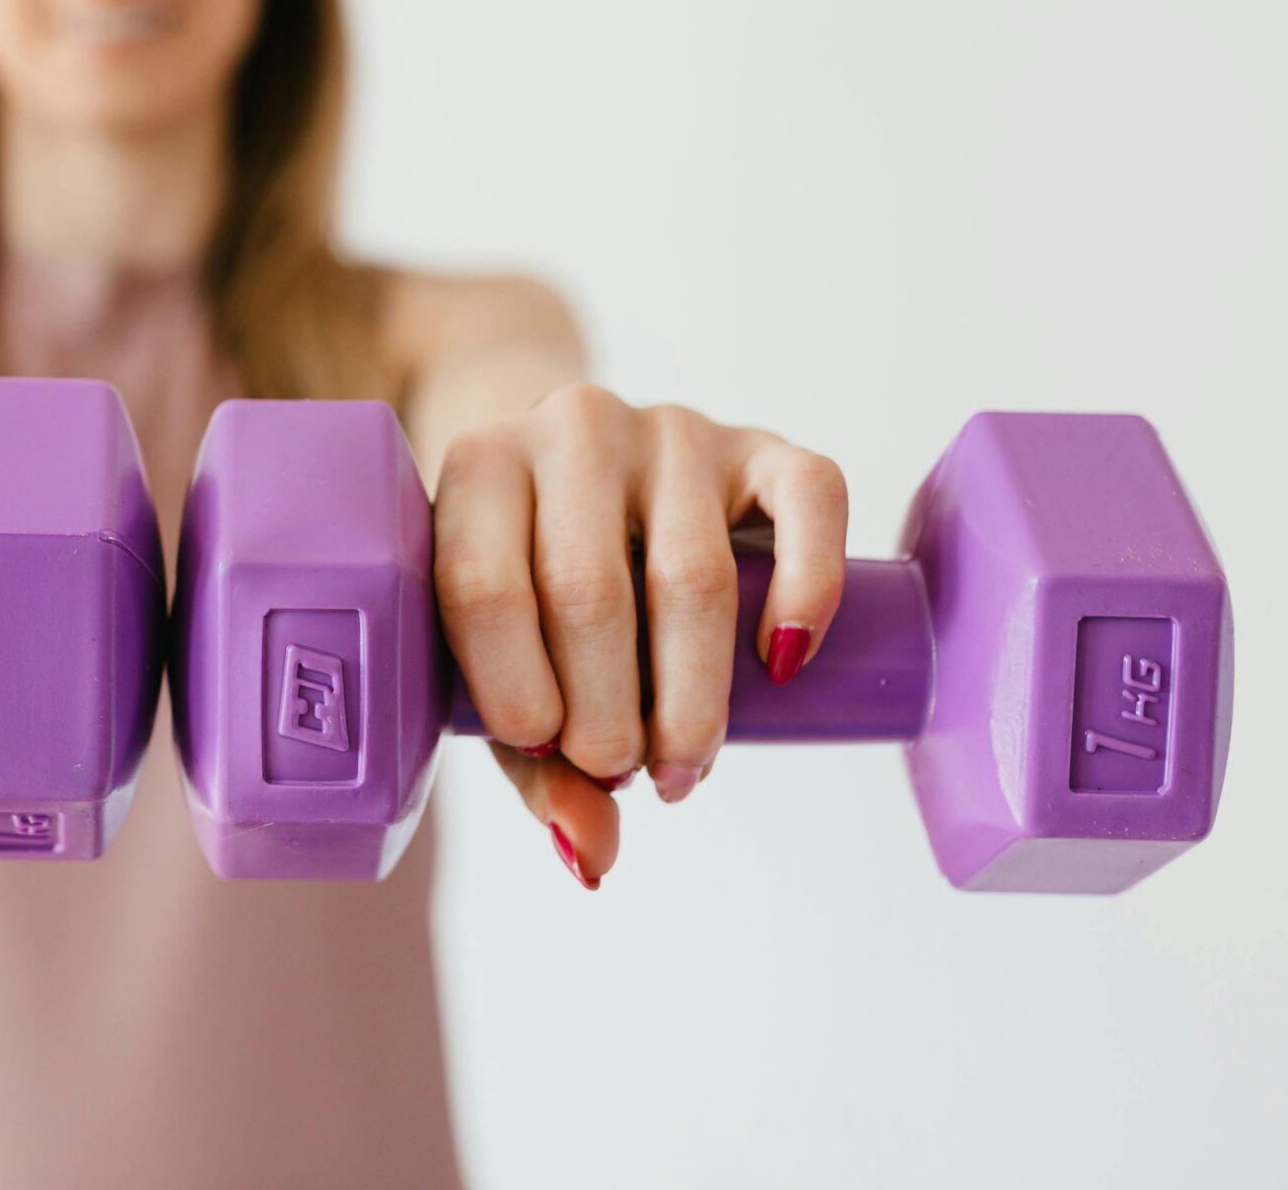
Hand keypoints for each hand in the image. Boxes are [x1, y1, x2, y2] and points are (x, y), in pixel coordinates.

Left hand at [431, 383, 848, 887]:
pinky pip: (809, 501)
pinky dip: (805, 592)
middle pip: (589, 589)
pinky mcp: (762, 446)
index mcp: (478, 468)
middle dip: (607, 710)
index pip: (482, 583)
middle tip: (618, 771)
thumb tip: (591, 857)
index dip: (512, 686)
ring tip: (682, 764)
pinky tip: (782, 663)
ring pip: (693, 570)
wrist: (575, 462)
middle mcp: (571, 429)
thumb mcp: (504, 657)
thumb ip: (533, 759)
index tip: (542, 750)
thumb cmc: (529, 580)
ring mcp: (672, 431)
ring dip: (695, 694)